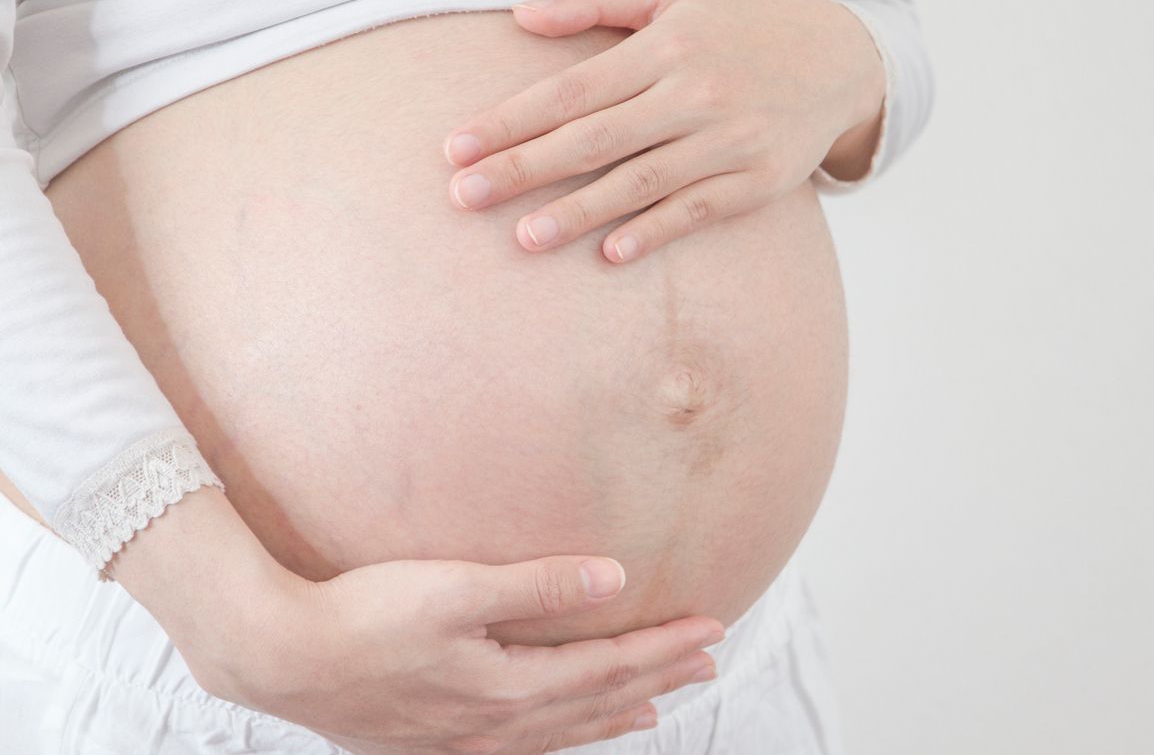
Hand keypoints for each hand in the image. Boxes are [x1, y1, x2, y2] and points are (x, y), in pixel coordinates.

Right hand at [217, 556, 722, 753]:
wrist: (281, 657)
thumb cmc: (363, 618)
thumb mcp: (456, 590)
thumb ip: (539, 586)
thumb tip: (614, 577)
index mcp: (507, 689)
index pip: (607, 667)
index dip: (662, 648)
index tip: (710, 628)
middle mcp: (495, 727)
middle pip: (597, 704)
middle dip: (656, 680)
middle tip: (706, 663)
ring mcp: (466, 742)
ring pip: (563, 733)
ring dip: (614, 714)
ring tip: (654, 707)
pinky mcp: (438, 741)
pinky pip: (525, 746)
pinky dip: (563, 735)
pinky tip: (563, 730)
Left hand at [442, 0, 885, 262]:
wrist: (833, 60)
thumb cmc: (733, 28)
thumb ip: (595, 1)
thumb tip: (520, 18)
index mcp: (665, 47)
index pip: (572, 90)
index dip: (511, 120)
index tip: (456, 148)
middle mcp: (695, 93)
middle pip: (594, 138)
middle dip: (524, 168)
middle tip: (463, 196)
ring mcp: (728, 141)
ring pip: (640, 181)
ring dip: (578, 212)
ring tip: (522, 237)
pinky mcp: (757, 182)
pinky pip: (697, 211)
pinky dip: (654, 232)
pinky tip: (610, 254)